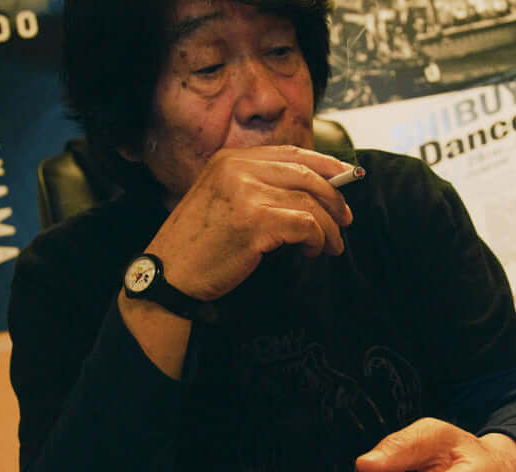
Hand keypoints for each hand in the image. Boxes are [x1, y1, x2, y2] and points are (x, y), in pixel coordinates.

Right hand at [145, 145, 353, 300]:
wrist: (168, 275)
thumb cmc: (197, 245)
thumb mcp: (222, 200)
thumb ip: (256, 186)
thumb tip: (311, 188)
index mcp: (230, 159)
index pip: (292, 153)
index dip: (326, 164)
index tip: (347, 178)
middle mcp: (238, 169)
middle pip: (307, 174)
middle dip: (335, 198)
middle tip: (345, 220)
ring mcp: (247, 193)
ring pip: (311, 202)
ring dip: (330, 227)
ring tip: (332, 245)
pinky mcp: (256, 222)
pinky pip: (306, 225)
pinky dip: (318, 240)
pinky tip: (312, 251)